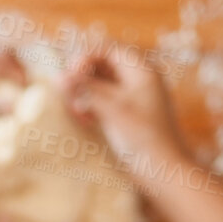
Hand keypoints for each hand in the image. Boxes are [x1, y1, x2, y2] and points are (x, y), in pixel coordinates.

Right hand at [59, 51, 189, 178]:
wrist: (165, 173)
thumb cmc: (143, 138)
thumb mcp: (111, 109)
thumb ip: (84, 89)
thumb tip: (58, 76)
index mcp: (141, 69)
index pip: (105, 48)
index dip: (83, 59)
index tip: (70, 79)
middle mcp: (137, 79)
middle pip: (100, 65)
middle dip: (81, 79)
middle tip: (71, 100)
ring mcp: (132, 98)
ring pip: (98, 85)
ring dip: (83, 95)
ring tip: (78, 113)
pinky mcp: (126, 117)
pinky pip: (102, 102)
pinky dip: (90, 108)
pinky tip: (85, 121)